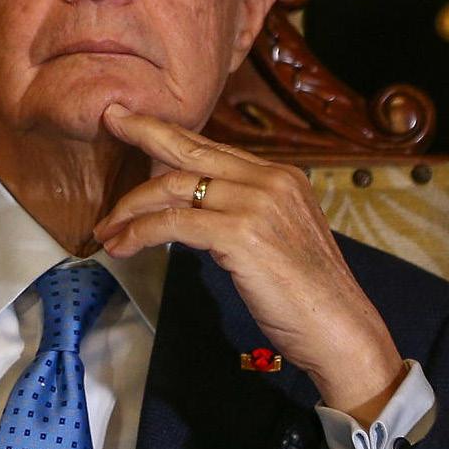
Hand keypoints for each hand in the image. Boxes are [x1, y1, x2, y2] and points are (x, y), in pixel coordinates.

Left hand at [94, 104, 405, 423]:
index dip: (170, 134)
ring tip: (107, 228)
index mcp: (281, 176)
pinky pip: (173, 223)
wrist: (341, 330)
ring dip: (130, 208)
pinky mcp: (240, 233)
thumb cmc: (308, 295)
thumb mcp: (278, 237)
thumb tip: (194, 206)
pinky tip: (123, 246)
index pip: (212, 147)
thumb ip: (243, 211)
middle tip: (110, 118)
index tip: (136, 120)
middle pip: (190, 148)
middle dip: (144, 131)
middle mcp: (270, 180)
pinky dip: (140, 233)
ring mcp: (256, 203)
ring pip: (173, 188)